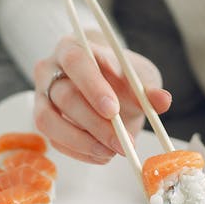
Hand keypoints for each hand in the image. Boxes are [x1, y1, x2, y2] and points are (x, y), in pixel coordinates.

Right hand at [33, 30, 171, 163]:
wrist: (106, 82)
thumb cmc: (119, 73)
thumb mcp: (137, 74)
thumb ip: (147, 87)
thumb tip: (163, 101)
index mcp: (72, 48)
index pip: (76, 62)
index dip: (93, 87)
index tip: (113, 110)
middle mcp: (49, 71)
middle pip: (64, 96)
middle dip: (95, 123)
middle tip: (122, 142)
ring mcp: (42, 97)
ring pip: (48, 121)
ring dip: (82, 142)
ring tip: (111, 152)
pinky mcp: (44, 120)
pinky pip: (53, 140)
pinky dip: (78, 152)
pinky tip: (102, 155)